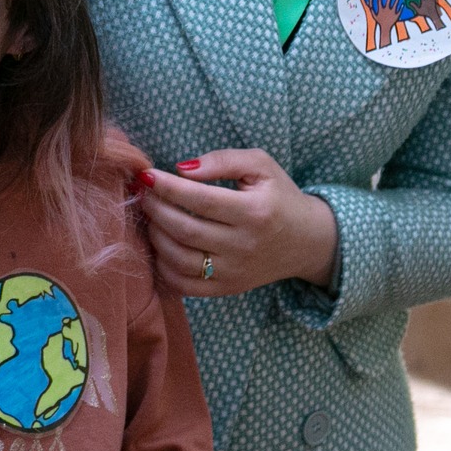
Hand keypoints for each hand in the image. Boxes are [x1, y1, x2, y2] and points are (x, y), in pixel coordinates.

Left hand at [136, 149, 336, 296]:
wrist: (307, 241)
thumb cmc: (279, 197)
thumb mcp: (262, 166)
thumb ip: (223, 160)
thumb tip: (182, 169)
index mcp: (255, 212)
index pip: (200, 200)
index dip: (167, 187)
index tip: (146, 175)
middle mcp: (244, 246)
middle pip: (185, 229)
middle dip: (154, 209)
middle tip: (142, 193)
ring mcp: (234, 272)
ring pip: (179, 259)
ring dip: (155, 235)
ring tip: (150, 216)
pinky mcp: (227, 289)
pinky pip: (185, 285)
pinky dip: (163, 267)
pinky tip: (160, 245)